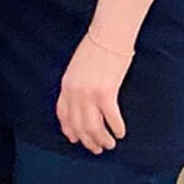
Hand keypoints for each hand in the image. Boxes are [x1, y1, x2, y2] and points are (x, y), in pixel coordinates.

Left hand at [56, 32, 132, 154]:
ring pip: (93, 127)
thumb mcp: (77, 68)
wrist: (108, 35)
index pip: (63, 115)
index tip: (75, 139)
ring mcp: (89, 94)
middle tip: (97, 148)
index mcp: (66, 85)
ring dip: (102, 139)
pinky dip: (116, 128)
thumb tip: (82, 101)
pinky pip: (111, 118)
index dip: (69, 130)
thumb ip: (76, 85)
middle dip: (88, 140)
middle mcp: (74, 93)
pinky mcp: (106, 93)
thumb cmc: (96, 48)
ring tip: (110, 144)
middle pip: (79, 125)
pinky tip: (120, 133)